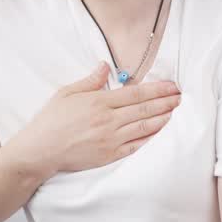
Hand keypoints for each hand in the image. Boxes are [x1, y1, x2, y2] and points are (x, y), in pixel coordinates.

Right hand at [8, 62, 180, 175]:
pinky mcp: (110, 155)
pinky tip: (160, 131)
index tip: (172, 85)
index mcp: (98, 102)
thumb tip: (106, 66)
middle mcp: (108, 121)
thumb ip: (90, 81)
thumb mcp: (66, 93)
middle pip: (145, 109)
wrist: (40, 151)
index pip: (135, 93)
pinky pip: (136, 146)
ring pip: (145, 127)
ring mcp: (110, 140)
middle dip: (166, 102)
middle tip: (181, 97)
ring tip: (176, 111)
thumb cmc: (50, 121)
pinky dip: (151, 138)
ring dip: (163, 118)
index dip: (157, 89)